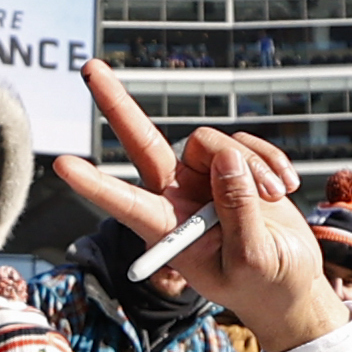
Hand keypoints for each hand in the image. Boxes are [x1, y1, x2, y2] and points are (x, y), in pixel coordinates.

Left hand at [53, 57, 334, 350]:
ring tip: (274, 197)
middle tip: (88, 67)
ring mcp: (203, 176)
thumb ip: (238, 211)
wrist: (290, 281)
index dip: (95, 184)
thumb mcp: (252, 259)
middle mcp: (177, 196)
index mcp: (168, 230)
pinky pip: (246, 142)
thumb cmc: (263, 284)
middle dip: (116, 104)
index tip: (61, 165)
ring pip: (214, 142)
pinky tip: (284, 188)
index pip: (126, 203)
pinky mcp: (232, 164)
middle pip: (142, 141)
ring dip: (252, 165)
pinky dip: (270, 160)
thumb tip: (226, 158)